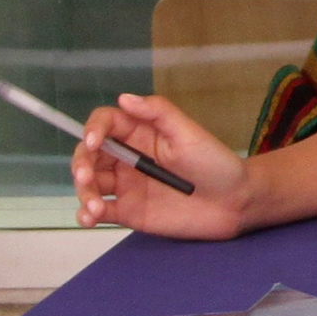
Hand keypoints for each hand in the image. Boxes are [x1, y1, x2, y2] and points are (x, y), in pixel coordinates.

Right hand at [74, 92, 249, 238]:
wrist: (235, 203)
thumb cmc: (215, 163)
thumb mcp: (189, 133)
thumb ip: (158, 113)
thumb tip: (124, 98)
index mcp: (140, 134)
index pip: (105, 124)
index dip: (93, 129)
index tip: (94, 142)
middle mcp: (128, 158)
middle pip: (89, 155)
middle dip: (80, 164)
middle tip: (85, 178)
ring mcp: (126, 185)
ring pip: (90, 184)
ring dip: (84, 193)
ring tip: (95, 208)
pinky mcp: (129, 211)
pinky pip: (99, 211)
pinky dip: (87, 214)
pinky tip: (89, 217)